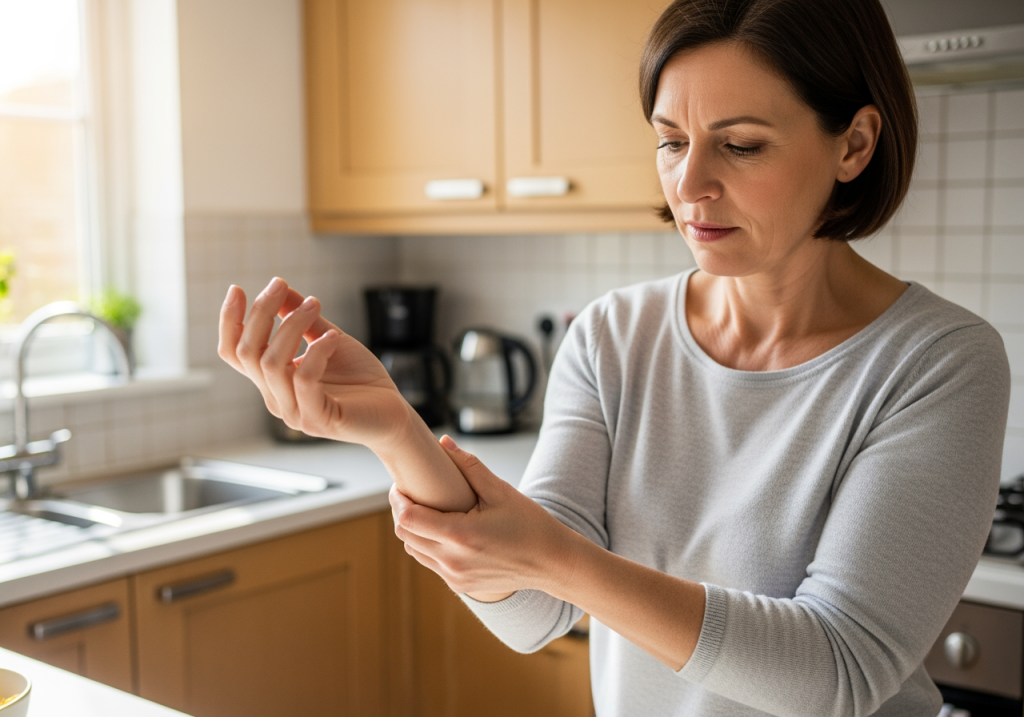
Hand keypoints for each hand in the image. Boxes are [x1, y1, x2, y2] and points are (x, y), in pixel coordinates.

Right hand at [218, 278, 410, 449]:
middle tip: (279, 284)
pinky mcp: (318, 420)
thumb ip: (304, 320)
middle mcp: (276, 398)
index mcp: (273, 381)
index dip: (229, 322)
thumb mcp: (329, 340)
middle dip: (260, 313)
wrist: (394, 414)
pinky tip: (334, 337)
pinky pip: (304, 381)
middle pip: (248, 353)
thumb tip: (281, 289)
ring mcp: (294, 413)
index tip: (237, 288)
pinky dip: (317, 352)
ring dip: (291, 326)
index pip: (234, 353)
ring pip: (272, 364)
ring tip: (314, 305)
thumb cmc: (361, 379)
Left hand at [390, 435, 580, 600]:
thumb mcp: (501, 491)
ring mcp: (455, 577)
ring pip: (413, 551)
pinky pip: (430, 563)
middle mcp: (453, 561)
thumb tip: (444, 442)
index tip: (400, 485)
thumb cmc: (530, 525)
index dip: (398, 500)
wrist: (552, 563)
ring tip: (423, 509)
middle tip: (408, 493)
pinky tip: (439, 528)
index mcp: (461, 536)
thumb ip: (469, 466)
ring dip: (412, 530)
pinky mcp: (460, 585)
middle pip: (405, 535)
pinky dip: (426, 544)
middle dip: (401, 512)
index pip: (409, 519)